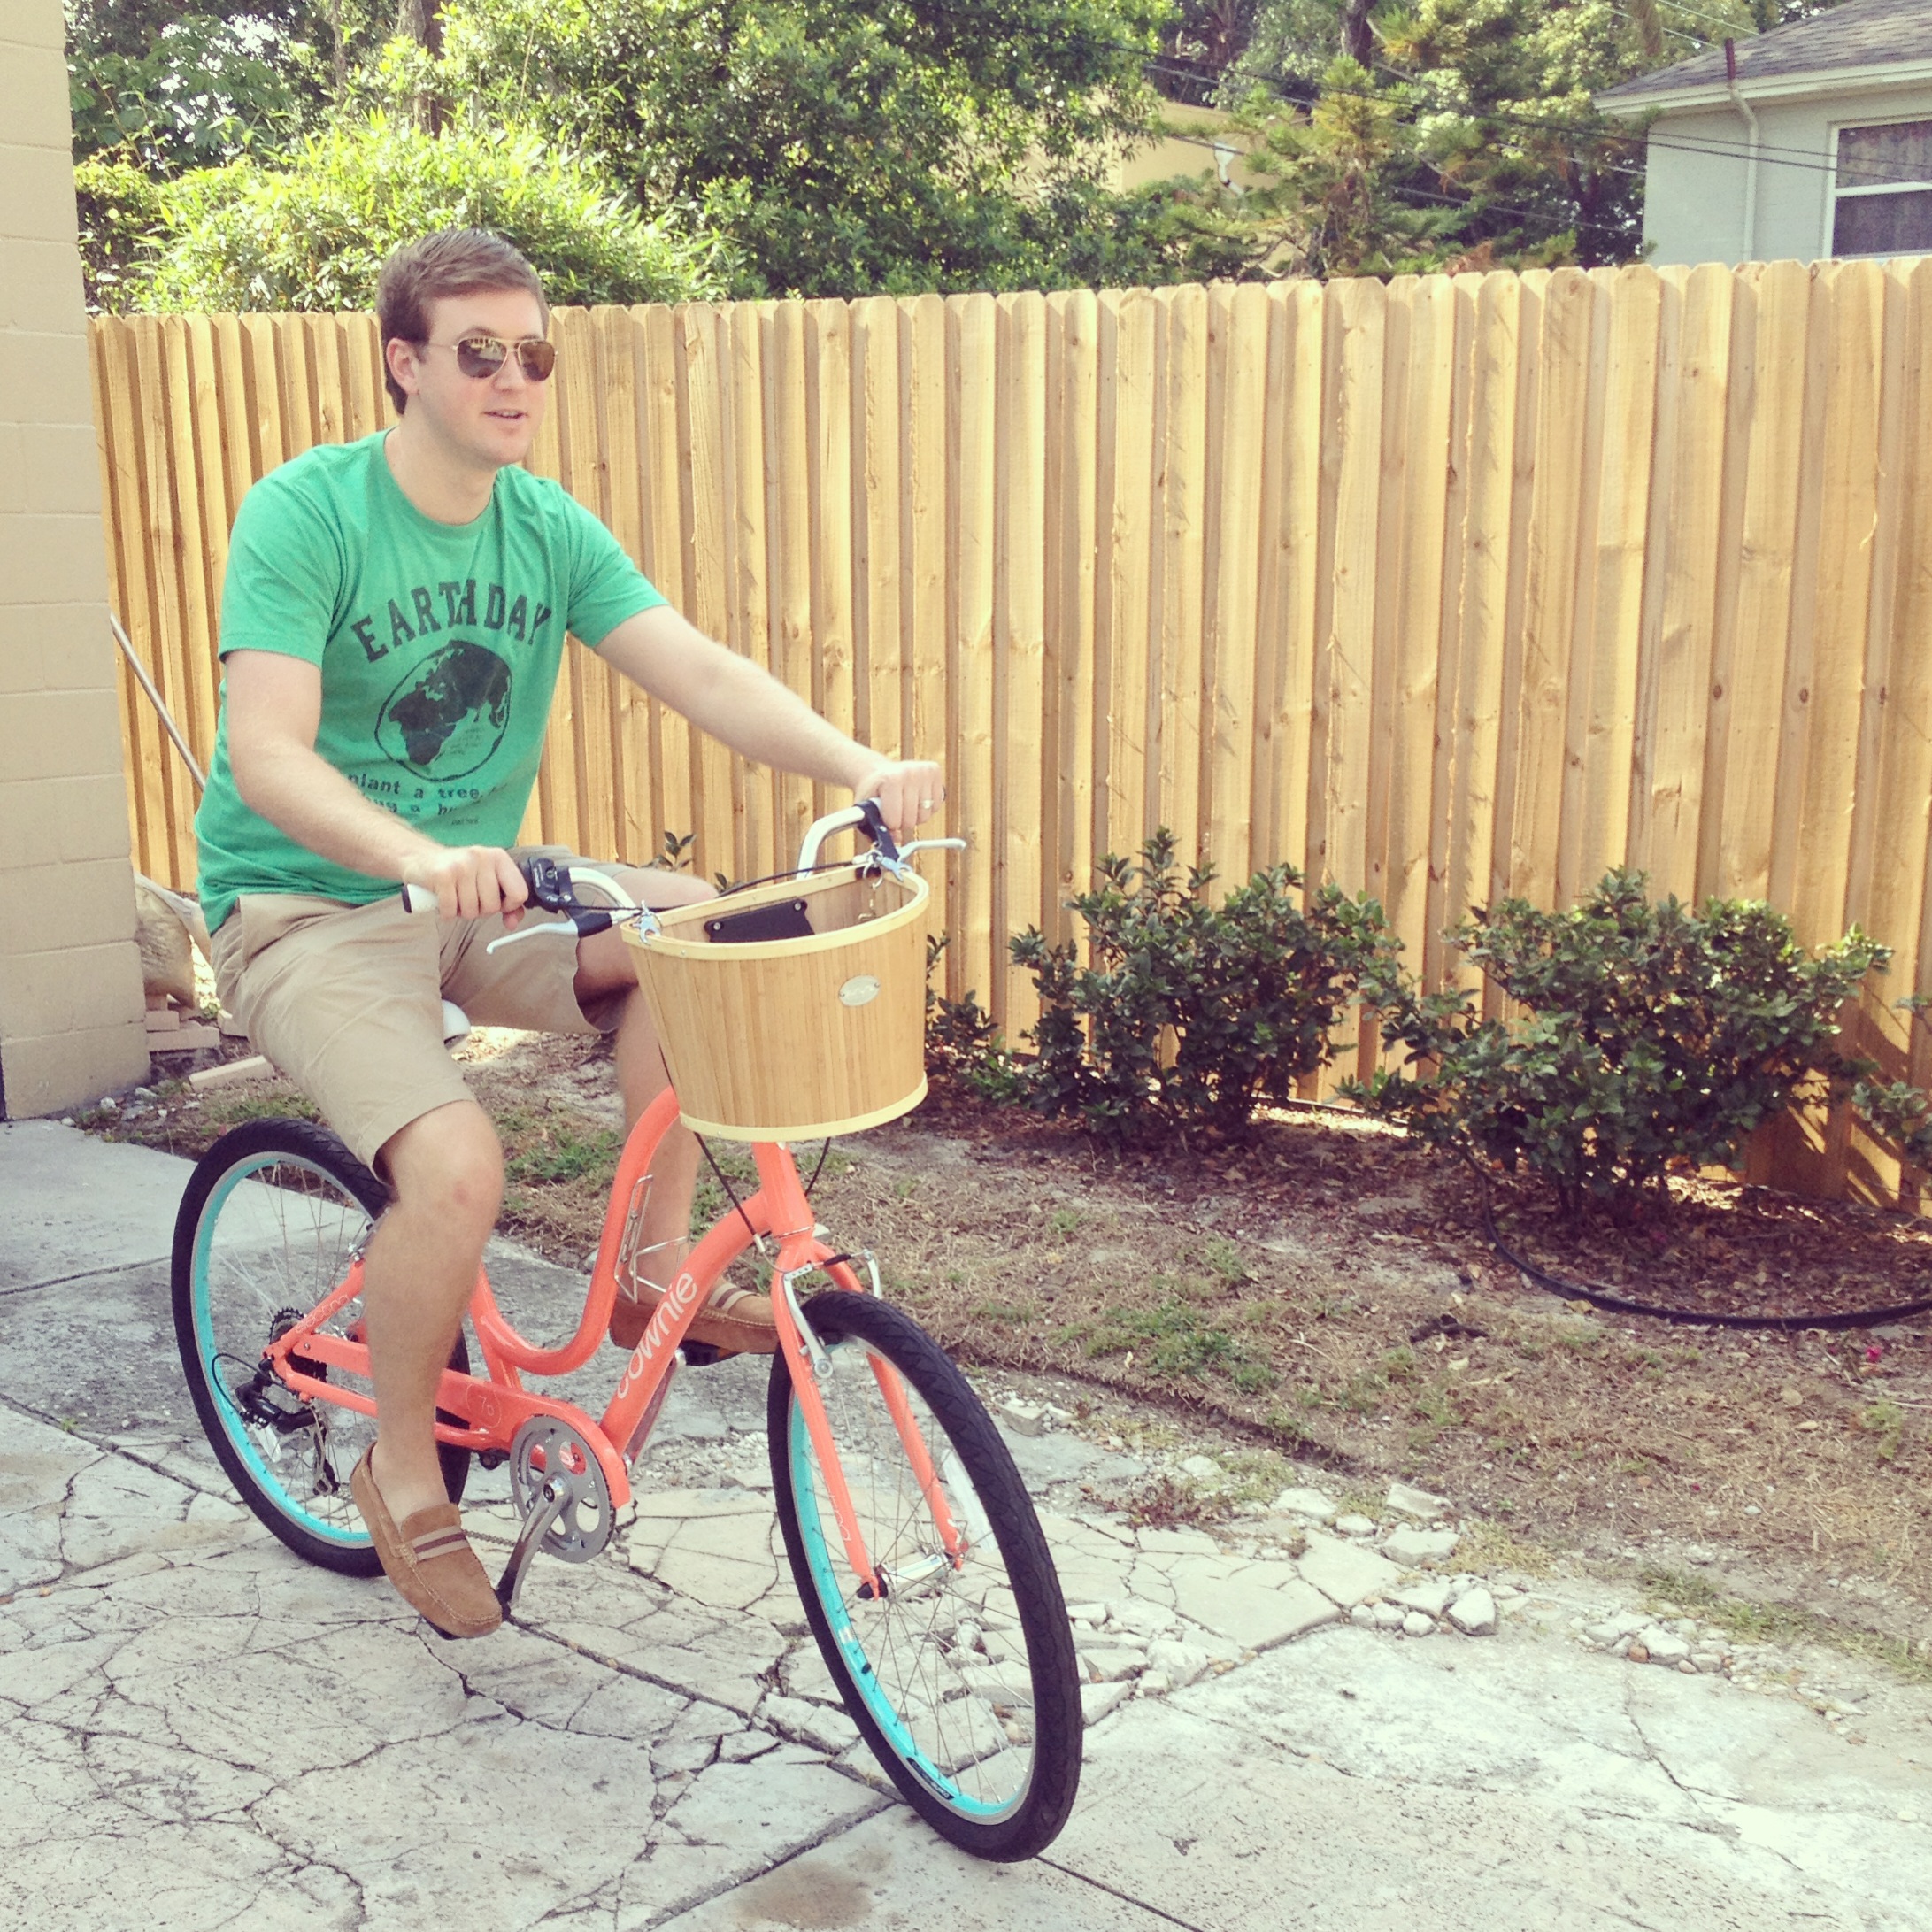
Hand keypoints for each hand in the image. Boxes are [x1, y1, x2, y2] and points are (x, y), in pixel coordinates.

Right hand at [399, 845, 528, 924]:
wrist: (420, 858)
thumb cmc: (459, 873)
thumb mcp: (487, 881)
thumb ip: (506, 902)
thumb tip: (513, 923)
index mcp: (499, 857)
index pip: (519, 892)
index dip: (509, 906)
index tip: (498, 904)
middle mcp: (482, 857)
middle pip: (492, 906)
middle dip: (479, 910)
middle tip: (469, 898)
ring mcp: (461, 865)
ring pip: (471, 911)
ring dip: (461, 912)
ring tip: (455, 897)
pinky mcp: (442, 875)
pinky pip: (451, 910)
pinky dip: (446, 913)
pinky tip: (443, 900)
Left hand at [853, 760, 945, 844]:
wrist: (878, 771)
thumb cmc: (872, 790)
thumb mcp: (866, 808)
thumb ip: (876, 828)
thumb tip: (895, 839)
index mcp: (890, 780)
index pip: (895, 820)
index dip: (890, 824)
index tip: (885, 817)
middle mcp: (910, 773)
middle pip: (912, 820)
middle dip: (902, 822)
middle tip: (895, 812)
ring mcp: (924, 771)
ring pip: (926, 815)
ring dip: (915, 816)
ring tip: (905, 805)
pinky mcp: (935, 771)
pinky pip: (936, 805)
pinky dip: (927, 808)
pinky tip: (916, 800)